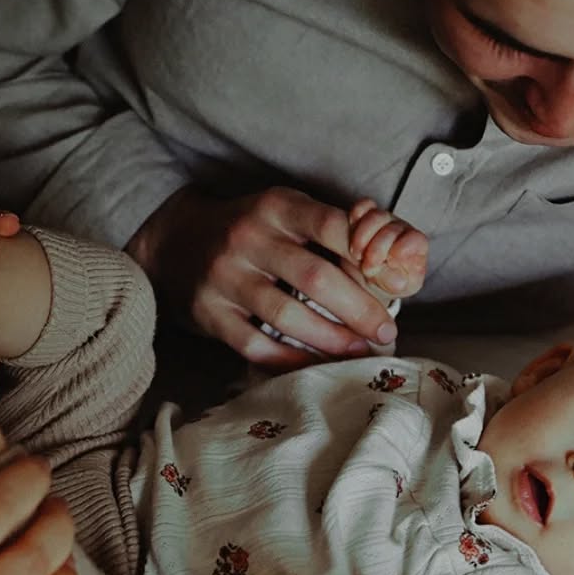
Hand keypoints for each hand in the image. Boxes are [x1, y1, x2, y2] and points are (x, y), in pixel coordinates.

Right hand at [128, 185, 424, 366]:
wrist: (177, 242)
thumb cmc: (255, 231)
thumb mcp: (287, 212)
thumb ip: (334, 230)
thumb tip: (395, 265)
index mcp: (276, 206)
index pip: (332, 226)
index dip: (369, 255)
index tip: (396, 285)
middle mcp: (247, 238)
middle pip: (315, 278)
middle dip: (359, 310)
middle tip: (387, 333)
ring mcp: (225, 277)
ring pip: (287, 317)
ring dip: (331, 341)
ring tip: (360, 354)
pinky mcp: (210, 313)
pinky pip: (257, 346)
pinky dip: (292, 362)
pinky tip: (319, 368)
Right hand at [347, 198, 427, 298]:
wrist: (376, 273)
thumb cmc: (392, 279)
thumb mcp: (396, 286)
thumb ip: (396, 282)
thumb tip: (398, 281)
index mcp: (416, 247)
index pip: (416, 240)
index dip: (404, 247)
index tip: (392, 259)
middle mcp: (402, 230)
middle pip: (392, 229)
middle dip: (377, 249)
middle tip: (368, 267)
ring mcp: (385, 220)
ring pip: (376, 217)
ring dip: (362, 236)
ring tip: (356, 255)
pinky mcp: (367, 214)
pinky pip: (363, 206)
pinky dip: (356, 214)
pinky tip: (351, 228)